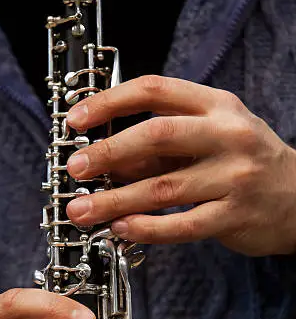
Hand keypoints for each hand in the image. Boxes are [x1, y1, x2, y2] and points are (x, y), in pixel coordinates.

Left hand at [65, 75, 295, 256]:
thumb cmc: (243, 161)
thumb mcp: (208, 136)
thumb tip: (104, 158)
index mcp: (216, 106)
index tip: (76, 120)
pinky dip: (147, 229)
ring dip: (115, 200)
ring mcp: (234, 177)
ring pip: (163, 188)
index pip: (154, 90)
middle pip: (157, 136)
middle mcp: (227, 135)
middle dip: (107, 152)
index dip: (109, 102)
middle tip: (75, 168)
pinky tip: (122, 228)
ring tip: (83, 211)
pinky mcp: (234, 216)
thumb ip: (161, 144)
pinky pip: (183, 225)